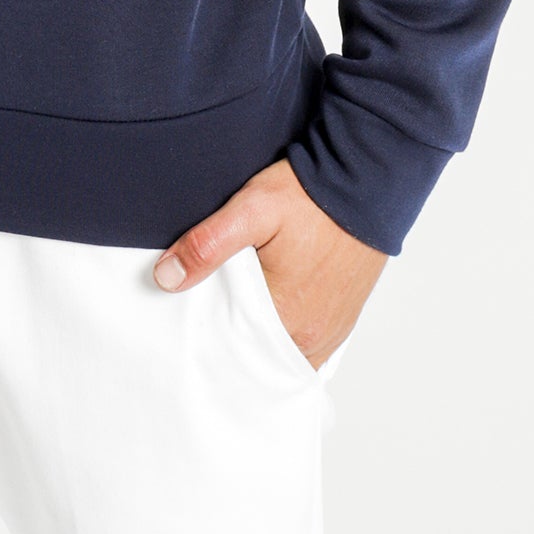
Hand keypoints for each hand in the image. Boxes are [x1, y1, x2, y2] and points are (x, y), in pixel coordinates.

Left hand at [152, 157, 387, 368]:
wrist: (367, 180)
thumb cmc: (311, 195)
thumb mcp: (251, 208)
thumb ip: (208, 244)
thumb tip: (166, 278)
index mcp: (287, 320)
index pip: (232, 350)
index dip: (207, 336)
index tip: (187, 319)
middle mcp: (313, 338)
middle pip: (256, 353)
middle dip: (230, 338)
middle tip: (206, 310)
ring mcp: (331, 332)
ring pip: (279, 349)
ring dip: (257, 334)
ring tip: (234, 306)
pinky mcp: (342, 319)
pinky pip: (304, 341)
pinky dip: (282, 331)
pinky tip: (266, 307)